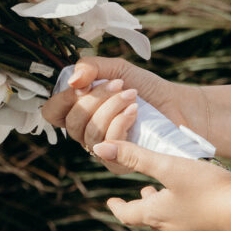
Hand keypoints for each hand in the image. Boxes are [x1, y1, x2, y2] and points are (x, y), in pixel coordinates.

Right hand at [43, 57, 204, 166]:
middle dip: (95, 100)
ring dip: (111, 109)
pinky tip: (134, 112)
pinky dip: (120, 123)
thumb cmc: (146, 88)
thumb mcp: (116, 69)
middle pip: (72, 122)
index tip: (84, 83)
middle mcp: (86, 132)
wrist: (178, 105)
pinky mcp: (119, 162)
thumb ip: (91, 67)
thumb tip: (72, 81)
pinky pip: (108, 145)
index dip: (63, 99)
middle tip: (119, 85)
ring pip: (90, 133)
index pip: (52, 112)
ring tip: (131, 96)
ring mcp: (102, 149)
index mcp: (79, 110)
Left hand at [93, 140, 230, 230]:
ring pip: (171, 221)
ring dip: (165, 207)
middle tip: (143, 191)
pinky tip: (197, 202)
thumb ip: (136, 157)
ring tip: (167, 193)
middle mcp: (172, 229)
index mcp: (157, 214)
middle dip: (144, 204)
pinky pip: (191, 223)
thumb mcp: (169, 167)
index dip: (117, 207)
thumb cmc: (208, 190)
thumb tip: (101, 148)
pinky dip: (185, 212)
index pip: (128, 214)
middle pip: (150, 218)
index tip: (111, 202)